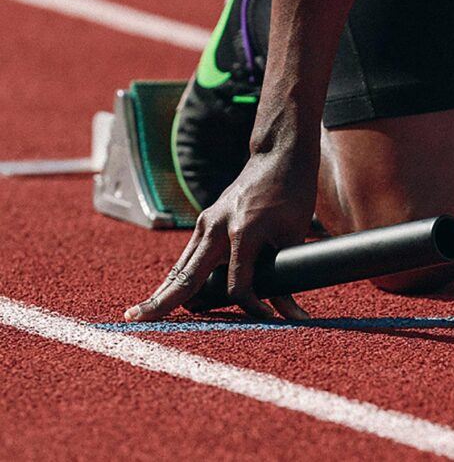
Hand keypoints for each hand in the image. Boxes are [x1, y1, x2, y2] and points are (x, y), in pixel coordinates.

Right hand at [124, 151, 317, 320]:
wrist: (278, 157)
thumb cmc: (292, 194)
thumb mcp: (294, 235)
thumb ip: (288, 274)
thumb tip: (292, 312)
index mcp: (242, 232)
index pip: (237, 285)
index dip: (253, 307)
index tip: (269, 319)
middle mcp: (216, 227)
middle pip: (186, 276)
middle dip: (163, 301)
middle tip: (135, 320)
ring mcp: (207, 223)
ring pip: (181, 266)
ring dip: (164, 291)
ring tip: (142, 314)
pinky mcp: (206, 221)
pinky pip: (189, 255)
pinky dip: (178, 276)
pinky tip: (166, 293)